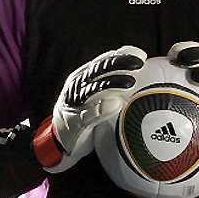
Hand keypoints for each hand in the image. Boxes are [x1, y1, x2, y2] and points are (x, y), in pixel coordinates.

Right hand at [35, 46, 145, 172]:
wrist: (59, 142)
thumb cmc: (82, 115)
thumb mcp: (93, 95)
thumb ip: (108, 82)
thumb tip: (133, 70)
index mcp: (82, 77)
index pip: (102, 61)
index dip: (121, 56)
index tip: (139, 54)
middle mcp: (76, 87)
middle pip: (99, 70)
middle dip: (119, 64)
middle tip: (138, 63)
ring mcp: (74, 104)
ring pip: (93, 89)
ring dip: (112, 84)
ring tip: (130, 83)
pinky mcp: (74, 123)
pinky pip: (88, 114)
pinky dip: (101, 109)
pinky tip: (114, 105)